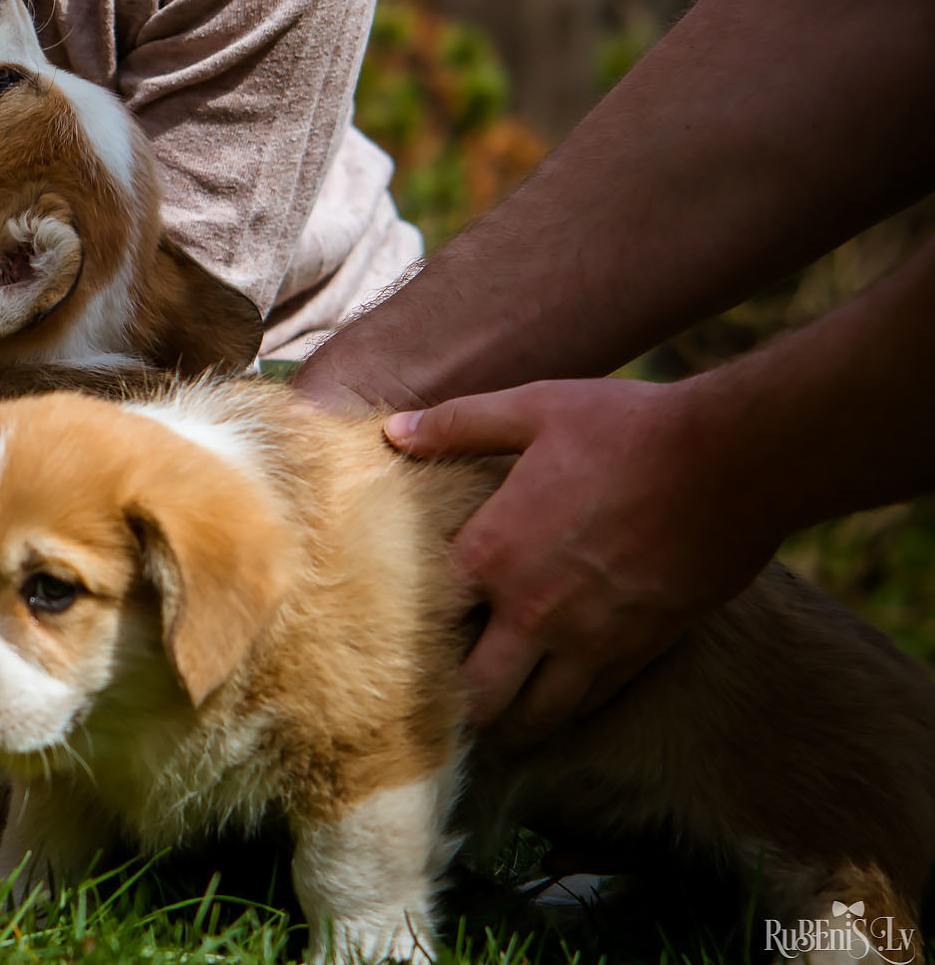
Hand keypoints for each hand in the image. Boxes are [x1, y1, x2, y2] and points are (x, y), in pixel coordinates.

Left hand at [386, 378, 782, 750]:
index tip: (398, 629)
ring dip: (505, 718)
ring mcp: (589, 641)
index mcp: (491, 553)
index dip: (404, 628)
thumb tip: (396, 431)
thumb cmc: (628, 430)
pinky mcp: (640, 652)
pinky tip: (548, 702)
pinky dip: (561, 710)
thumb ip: (459, 425)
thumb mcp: (533, 409)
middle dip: (450, 699)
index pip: (422, 620)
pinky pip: (587, 704)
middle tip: (439, 693)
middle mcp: (531, 610)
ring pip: (531, 716)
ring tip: (489, 712)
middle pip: (471, 692)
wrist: (732, 462)